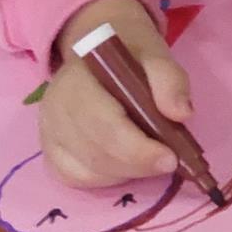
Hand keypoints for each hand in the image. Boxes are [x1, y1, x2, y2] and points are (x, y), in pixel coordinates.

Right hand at [39, 0, 190, 187]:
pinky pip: (76, 178)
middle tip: (170, 162)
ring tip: (151, 158)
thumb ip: (169, 80)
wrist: (99, 53)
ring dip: (126, 172)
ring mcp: (49, 134)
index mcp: (77, 81)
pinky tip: (127, 166)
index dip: (137, 148)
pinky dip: (106, 178)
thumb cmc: (129, 56)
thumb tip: (181, 114)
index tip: (170, 158)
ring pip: (87, 171)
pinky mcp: (52, 152)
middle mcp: (55, 110)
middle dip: (137, 163)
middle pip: (95, 152)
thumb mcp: (155, 56)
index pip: (103, 124)